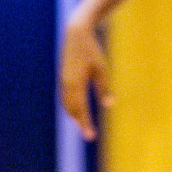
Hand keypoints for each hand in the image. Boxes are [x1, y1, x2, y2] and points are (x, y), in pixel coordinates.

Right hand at [60, 15, 110, 140]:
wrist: (75, 35)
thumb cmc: (92, 51)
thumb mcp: (102, 70)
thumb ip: (104, 88)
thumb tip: (108, 105)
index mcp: (76, 83)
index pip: (80, 109)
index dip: (85, 123)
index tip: (90, 136)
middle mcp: (66, 84)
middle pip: (71, 109)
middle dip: (79, 122)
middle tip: (89, 135)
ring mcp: (63, 80)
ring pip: (66, 103)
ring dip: (74, 115)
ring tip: (83, 125)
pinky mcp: (63, 78)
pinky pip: (65, 97)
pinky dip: (71, 106)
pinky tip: (77, 110)